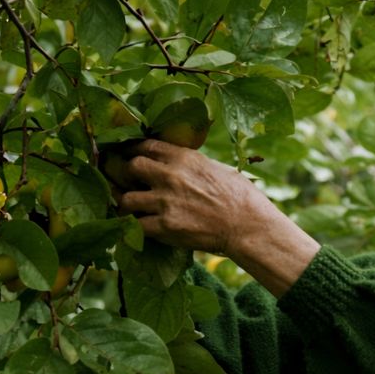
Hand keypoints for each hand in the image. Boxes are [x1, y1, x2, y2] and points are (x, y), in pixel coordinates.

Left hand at [114, 139, 259, 255]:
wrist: (248, 226)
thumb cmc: (241, 197)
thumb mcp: (217, 168)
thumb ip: (192, 164)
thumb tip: (180, 163)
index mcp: (184, 157)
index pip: (146, 146)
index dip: (134, 150)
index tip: (130, 155)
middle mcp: (170, 175)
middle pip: (131, 167)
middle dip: (128, 174)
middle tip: (130, 183)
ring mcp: (165, 201)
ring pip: (126, 199)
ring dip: (128, 204)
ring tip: (132, 209)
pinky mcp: (165, 226)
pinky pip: (136, 225)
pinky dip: (136, 227)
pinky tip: (141, 227)